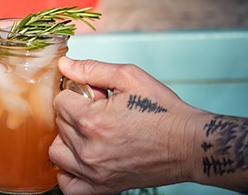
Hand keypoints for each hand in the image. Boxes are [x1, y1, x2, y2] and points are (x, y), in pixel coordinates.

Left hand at [49, 57, 202, 194]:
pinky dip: (69, 173)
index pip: (59, 102)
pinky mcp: (104, 187)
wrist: (190, 145)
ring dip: (67, 140)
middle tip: (99, 111)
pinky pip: (69, 186)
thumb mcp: (129, 77)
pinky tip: (81, 159)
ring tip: (88, 133)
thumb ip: (91, 69)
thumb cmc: (164, 111)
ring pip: (57, 153)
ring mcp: (94, 172)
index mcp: (91, 120)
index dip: (76, 93)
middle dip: (74, 113)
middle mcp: (88, 149)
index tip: (94, 96)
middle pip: (58, 125)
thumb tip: (64, 64)